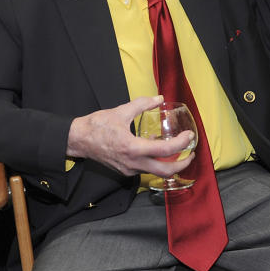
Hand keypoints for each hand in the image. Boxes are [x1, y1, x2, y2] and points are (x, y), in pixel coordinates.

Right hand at [66, 96, 194, 176]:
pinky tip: (156, 149)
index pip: (164, 151)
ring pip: (156, 172)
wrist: (79, 140)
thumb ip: (142, 104)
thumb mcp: (121, 111)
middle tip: (191, 153)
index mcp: (132, 148)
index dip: (181, 144)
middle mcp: (132, 163)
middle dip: (182, 164)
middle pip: (165, 171)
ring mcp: (129, 169)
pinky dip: (156, 161)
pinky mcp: (125, 171)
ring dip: (170, 164)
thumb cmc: (97, 126)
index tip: (189, 136)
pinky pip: (146, 169)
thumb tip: (159, 98)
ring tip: (178, 151)